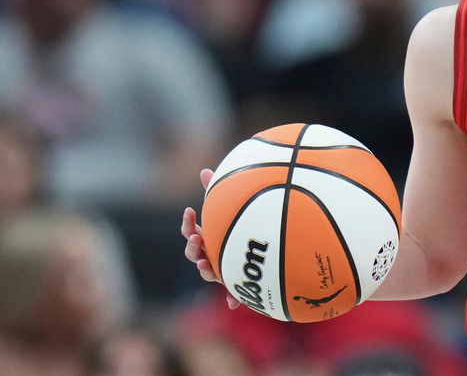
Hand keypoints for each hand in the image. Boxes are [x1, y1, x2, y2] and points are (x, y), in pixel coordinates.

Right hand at [182, 168, 240, 308]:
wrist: (268, 250)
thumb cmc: (248, 222)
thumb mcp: (233, 207)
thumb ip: (219, 191)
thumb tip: (205, 170)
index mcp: (211, 236)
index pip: (191, 231)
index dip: (188, 223)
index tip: (191, 211)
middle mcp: (213, 254)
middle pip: (196, 255)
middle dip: (193, 248)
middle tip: (196, 239)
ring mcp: (224, 269)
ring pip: (209, 274)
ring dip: (206, 270)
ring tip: (207, 265)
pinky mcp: (237, 282)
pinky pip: (233, 292)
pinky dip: (232, 298)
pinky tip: (233, 304)